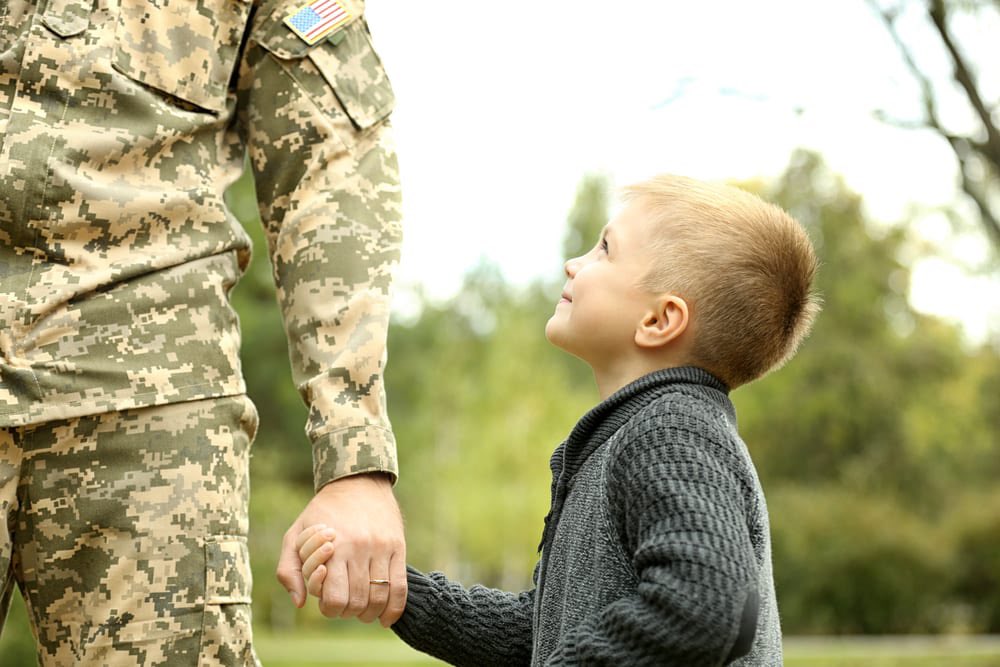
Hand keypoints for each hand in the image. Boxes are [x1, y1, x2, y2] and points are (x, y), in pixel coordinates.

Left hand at [276, 473, 406, 625]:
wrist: (358, 482)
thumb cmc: (322, 512)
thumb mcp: (295, 534)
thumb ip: (289, 570)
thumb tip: (300, 603)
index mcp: (334, 546)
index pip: (335, 598)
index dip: (330, 609)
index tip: (327, 603)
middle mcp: (360, 548)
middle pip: (357, 601)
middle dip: (348, 612)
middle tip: (345, 606)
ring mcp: (382, 548)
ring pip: (379, 597)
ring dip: (369, 613)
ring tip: (362, 611)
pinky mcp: (398, 547)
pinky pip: (400, 586)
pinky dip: (394, 609)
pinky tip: (386, 620)